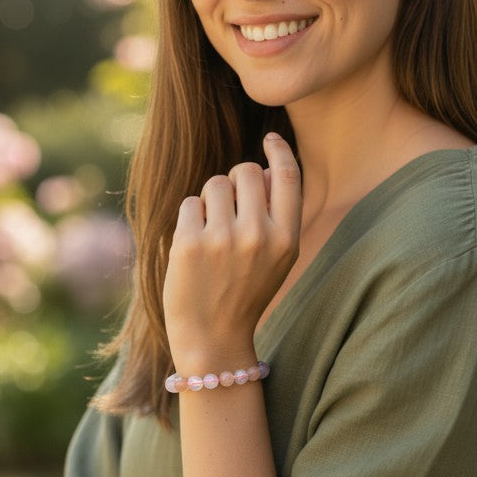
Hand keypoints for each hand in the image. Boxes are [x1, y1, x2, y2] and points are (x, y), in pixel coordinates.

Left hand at [163, 133, 301, 370]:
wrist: (213, 338)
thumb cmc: (245, 292)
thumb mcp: (277, 258)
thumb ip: (277, 215)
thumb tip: (264, 167)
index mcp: (286, 238)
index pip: (287, 176)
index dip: (279, 150)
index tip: (270, 138)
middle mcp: (258, 235)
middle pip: (245, 171)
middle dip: (235, 181)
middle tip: (229, 206)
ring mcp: (222, 239)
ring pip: (215, 184)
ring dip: (210, 201)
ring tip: (211, 232)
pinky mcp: (189, 243)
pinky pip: (189, 204)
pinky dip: (189, 218)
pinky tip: (194, 245)